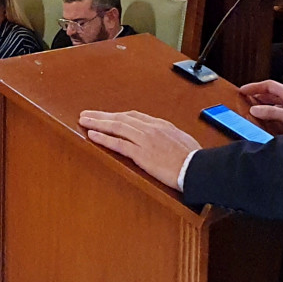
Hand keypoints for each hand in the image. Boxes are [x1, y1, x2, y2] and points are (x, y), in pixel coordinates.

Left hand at [78, 109, 201, 187]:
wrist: (198, 168)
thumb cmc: (194, 158)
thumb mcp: (182, 141)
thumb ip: (169, 137)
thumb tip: (165, 139)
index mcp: (161, 124)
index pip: (134, 116)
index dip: (117, 115)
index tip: (107, 115)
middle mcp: (151, 128)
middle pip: (121, 118)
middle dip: (102, 115)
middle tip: (87, 114)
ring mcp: (145, 140)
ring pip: (116, 127)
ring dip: (97, 123)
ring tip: (84, 121)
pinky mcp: (141, 154)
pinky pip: (118, 143)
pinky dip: (103, 138)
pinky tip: (92, 135)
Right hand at [238, 80, 282, 132]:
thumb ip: (271, 112)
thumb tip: (254, 110)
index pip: (268, 85)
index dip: (254, 86)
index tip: (242, 90)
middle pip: (271, 94)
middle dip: (258, 95)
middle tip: (245, 99)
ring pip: (276, 103)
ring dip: (264, 105)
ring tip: (254, 110)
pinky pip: (281, 112)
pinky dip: (272, 114)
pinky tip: (269, 121)